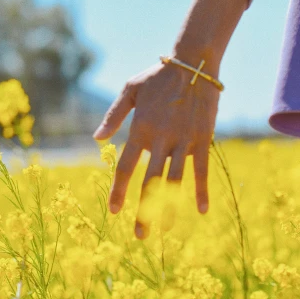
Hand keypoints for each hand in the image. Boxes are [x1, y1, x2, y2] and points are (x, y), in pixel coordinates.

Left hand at [92, 59, 220, 238]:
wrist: (194, 64)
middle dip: (144, 210)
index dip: (120, 191)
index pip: (126, 167)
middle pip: (150, 182)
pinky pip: (201, 169)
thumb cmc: (158, 77)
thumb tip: (96, 139)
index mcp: (141, 129)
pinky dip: (201, 190)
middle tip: (140, 234)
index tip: (114, 211)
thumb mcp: (130, 90)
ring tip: (165, 230)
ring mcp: (183, 141)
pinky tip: (200, 210)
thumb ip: (113, 116)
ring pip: (175, 181)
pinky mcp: (202, 139)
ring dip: (170, 207)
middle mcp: (161, 139)